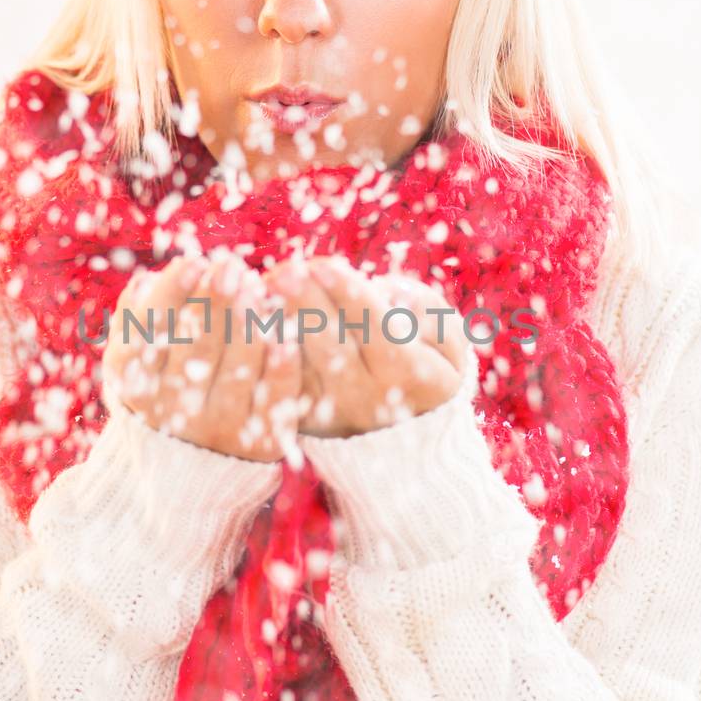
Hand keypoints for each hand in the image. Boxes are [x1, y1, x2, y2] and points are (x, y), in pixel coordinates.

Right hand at [101, 253, 301, 462]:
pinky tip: (287, 339)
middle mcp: (172, 415)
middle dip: (214, 305)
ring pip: (234, 376)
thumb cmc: (170, 382)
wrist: (196, 458)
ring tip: (257, 290)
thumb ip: (139, 319)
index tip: (194, 260)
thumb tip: (144, 282)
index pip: (150, 335)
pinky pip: (272, 403)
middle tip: (231, 267)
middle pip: (194, 352)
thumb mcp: (142, 355)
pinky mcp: (260, 445)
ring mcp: (218, 433)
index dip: (171, 295)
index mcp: (137, 385)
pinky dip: (280, 371)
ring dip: (246, 330)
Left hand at [265, 255, 469, 437]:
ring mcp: (332, 412)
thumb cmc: (428, 367)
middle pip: (332, 348)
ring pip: (300, 368)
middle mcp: (368, 399)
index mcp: (408, 375)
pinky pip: (279, 383)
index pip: (376, 330)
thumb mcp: (448, 340)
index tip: (323, 265)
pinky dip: (264, 351)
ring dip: (277, 326)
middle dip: (307, 306)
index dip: (348, 297)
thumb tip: (387, 292)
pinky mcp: (303, 420)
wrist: (406, 434)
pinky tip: (251, 316)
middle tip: (285, 272)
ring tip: (261, 290)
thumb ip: (426, 313)